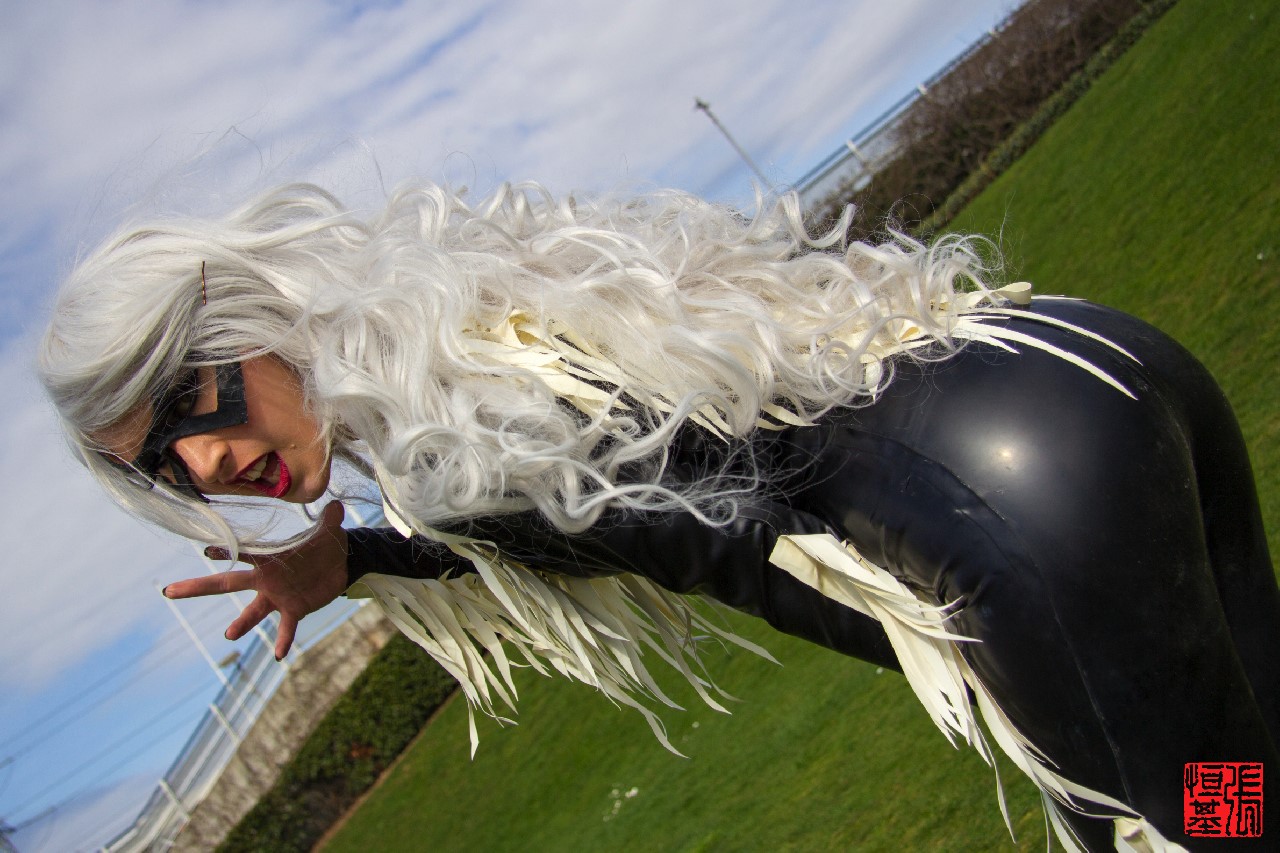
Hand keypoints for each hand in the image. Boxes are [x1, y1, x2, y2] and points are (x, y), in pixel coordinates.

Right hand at [164, 500, 349, 659]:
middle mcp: (266, 579)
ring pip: (253, 612)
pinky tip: (279, 655)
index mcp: (270, 558)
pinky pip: (285, 628)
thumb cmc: (327, 545)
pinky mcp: (294, 610)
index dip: (225, 551)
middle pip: (227, 583)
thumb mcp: (330, 531)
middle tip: (170, 591)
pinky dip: (282, 641)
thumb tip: (337, 504)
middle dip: (199, 587)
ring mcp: (277, 596)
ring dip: (242, 623)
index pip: (243, 553)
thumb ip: (330, 519)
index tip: (206, 550)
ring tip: (229, 635)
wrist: (341, 566)